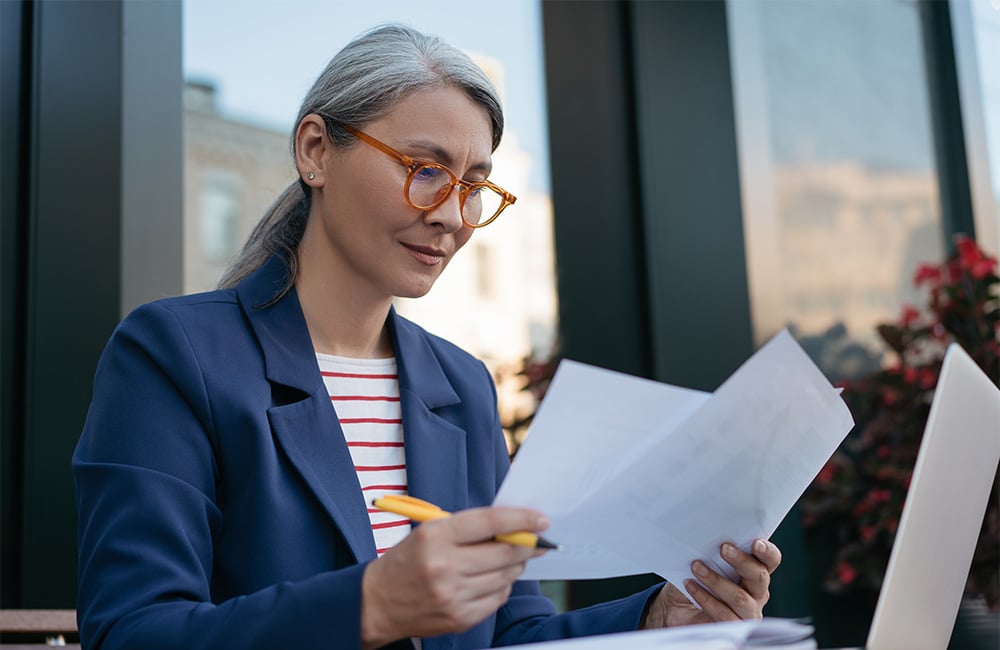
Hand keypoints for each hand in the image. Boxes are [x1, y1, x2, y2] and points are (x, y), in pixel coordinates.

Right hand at [360, 507, 548, 647]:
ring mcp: (453, 596)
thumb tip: (513, 526)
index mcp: (435, 536)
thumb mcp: (430, 531)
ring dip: (515, 566)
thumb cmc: (408, 560)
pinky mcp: (459, 618)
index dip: (521, 520)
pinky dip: (501, 586)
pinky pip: (497, 599)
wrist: (378, 602)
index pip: (490, 523)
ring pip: (505, 577)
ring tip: (509, 560)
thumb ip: (469, 528)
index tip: (541, 520)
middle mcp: (444, 566)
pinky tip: (491, 579)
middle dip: (527, 546)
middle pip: (504, 553)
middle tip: (536, 541)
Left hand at [641, 539, 781, 627]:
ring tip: (696, 567)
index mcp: (754, 571)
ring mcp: (748, 612)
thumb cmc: (694, 580)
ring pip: (740, 597)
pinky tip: (691, 586)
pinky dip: (706, 598)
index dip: (766, 551)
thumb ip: (710, 550)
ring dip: (716, 580)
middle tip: (723, 548)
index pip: (770, 560)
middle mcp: (757, 592)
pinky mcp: (734, 627)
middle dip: (742, 561)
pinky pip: (724, 615)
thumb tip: (706, 532)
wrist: (676, 609)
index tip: (755, 543)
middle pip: (759, 576)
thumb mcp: (702, 561)